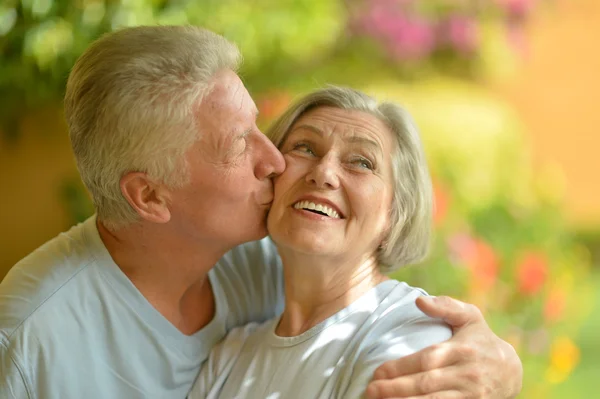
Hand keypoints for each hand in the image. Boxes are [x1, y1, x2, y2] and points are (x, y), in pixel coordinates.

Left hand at [366, 296, 521, 398]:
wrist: (511, 372)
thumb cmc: (482, 339)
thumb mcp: (470, 317)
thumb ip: (445, 306)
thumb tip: (418, 301)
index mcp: (462, 349)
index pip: (426, 359)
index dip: (400, 367)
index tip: (377, 371)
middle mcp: (466, 374)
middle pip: (426, 383)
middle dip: (396, 388)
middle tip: (370, 390)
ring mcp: (470, 395)